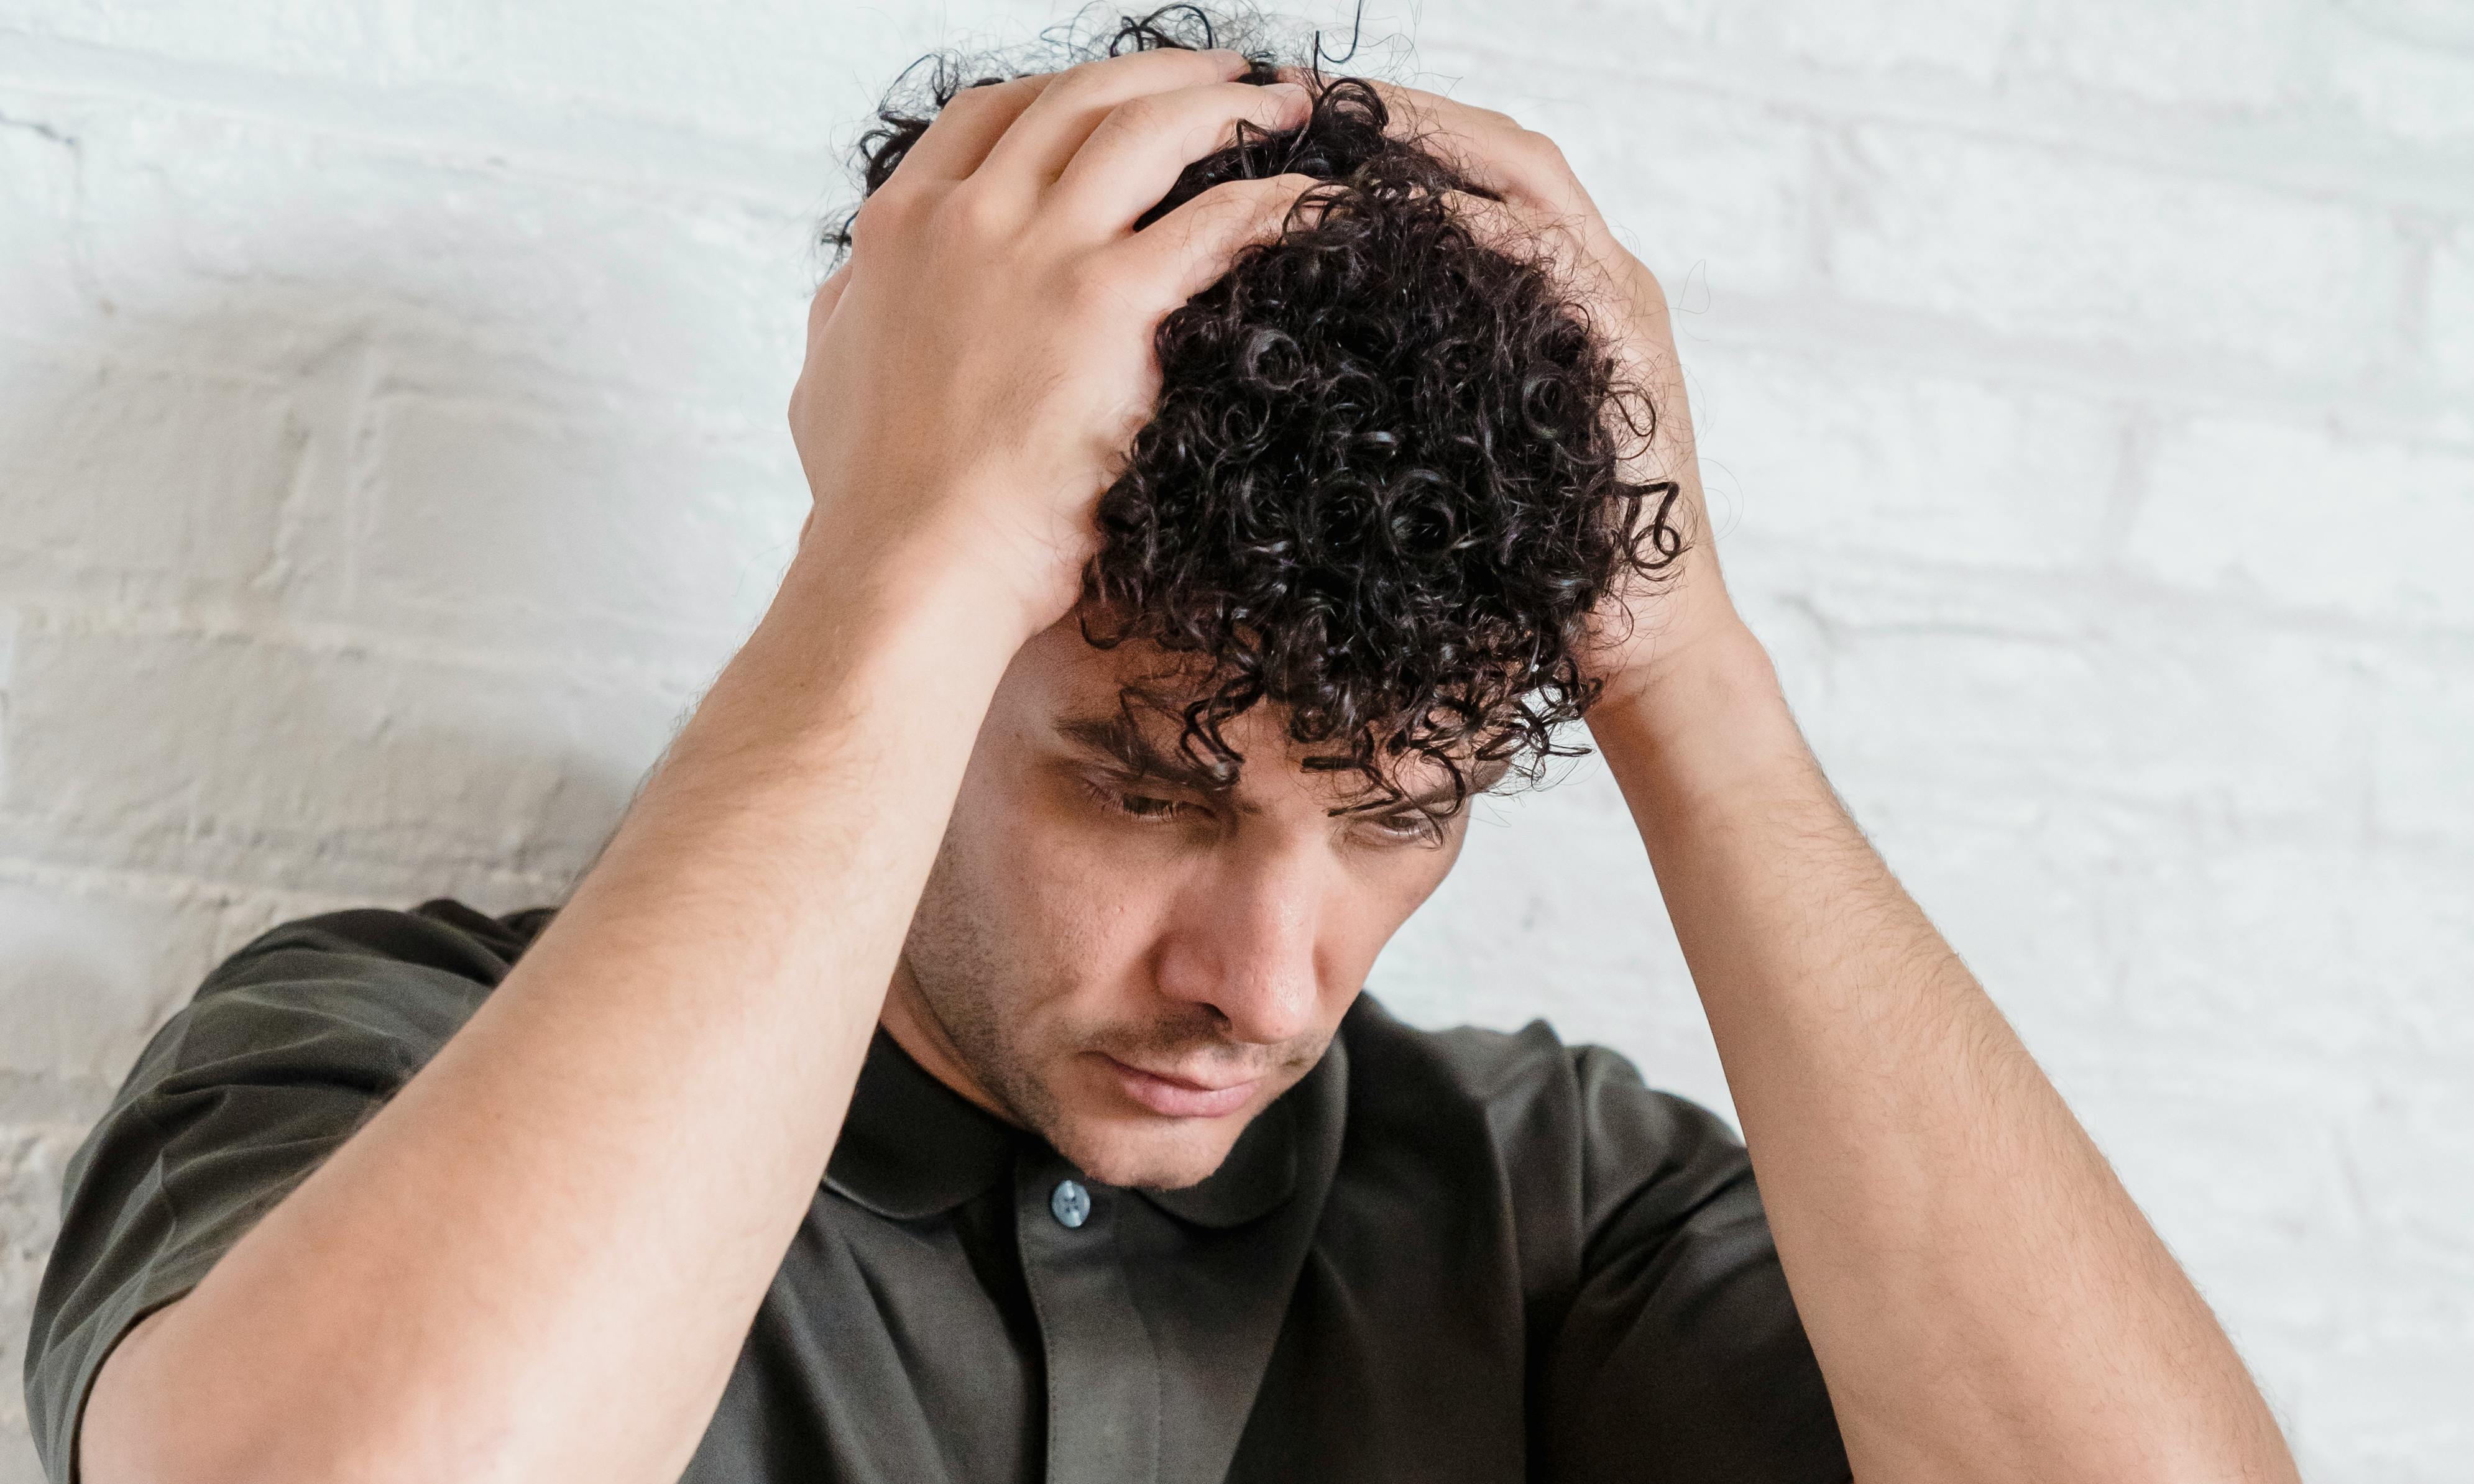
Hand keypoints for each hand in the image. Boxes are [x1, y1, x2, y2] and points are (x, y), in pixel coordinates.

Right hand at [789, 49, 1318, 644]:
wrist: (913, 564)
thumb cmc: (874, 500)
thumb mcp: (828, 379)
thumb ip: (849, 312)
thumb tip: (856, 290)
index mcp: (901, 227)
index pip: (991, 114)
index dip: (1065, 90)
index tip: (1118, 97)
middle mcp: (968, 217)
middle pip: (1080, 98)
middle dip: (1164, 74)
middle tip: (1227, 77)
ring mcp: (1038, 253)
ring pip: (1149, 129)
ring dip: (1227, 106)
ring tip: (1285, 109)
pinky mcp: (1108, 305)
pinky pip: (1215, 221)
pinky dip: (1273, 200)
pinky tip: (1310, 202)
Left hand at [1297, 74, 1754, 711]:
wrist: (1637, 639)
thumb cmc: (1538, 559)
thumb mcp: (1465, 443)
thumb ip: (1427, 374)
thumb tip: (1312, 344)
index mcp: (1569, 294)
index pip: (1485, 175)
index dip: (1402, 136)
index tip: (1310, 119)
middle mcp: (1603, 281)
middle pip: (1507, 152)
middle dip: (1410, 116)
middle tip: (1313, 93)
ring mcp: (1622, 307)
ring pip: (1531, 181)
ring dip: (1436, 146)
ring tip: (1347, 125)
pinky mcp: (1627, 350)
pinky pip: (1550, 259)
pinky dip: (1480, 226)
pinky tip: (1412, 215)